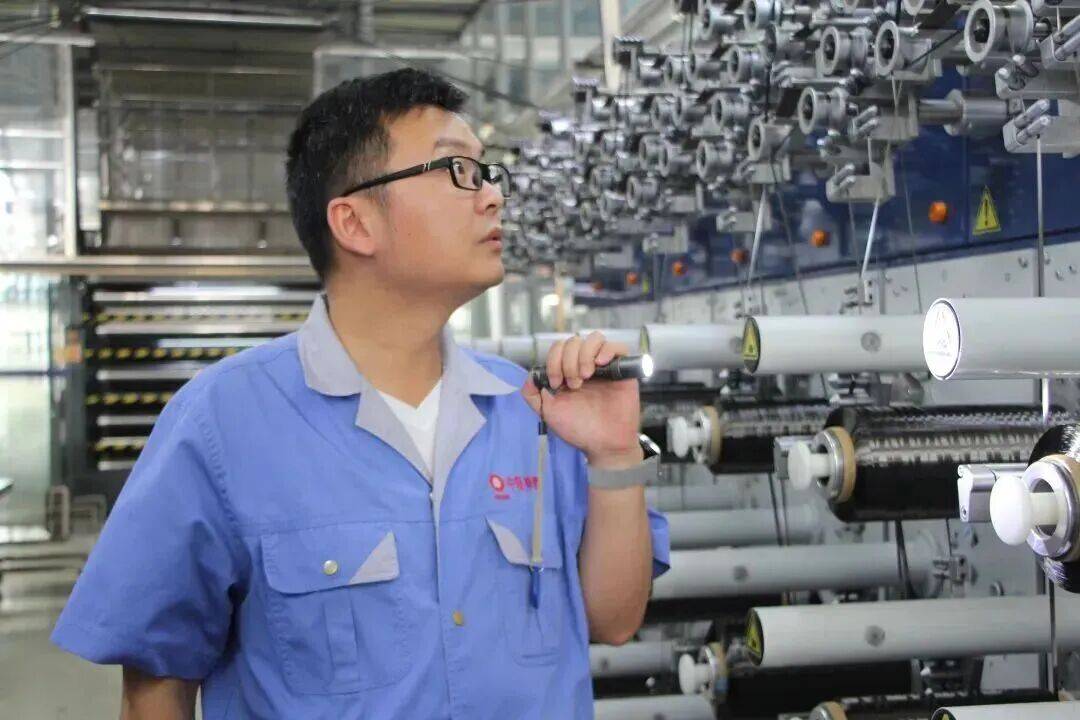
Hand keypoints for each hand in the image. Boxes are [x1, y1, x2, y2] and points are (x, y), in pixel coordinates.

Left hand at [521, 331, 643, 469]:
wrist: (603, 444)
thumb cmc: (578, 429)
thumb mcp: (547, 412)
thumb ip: (532, 395)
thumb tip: (530, 375)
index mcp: (567, 372)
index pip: (558, 348)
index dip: (554, 360)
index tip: (556, 383)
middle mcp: (585, 365)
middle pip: (574, 341)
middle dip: (568, 361)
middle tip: (574, 384)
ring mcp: (604, 367)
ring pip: (594, 338)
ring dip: (585, 355)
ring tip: (587, 376)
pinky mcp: (623, 370)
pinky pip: (618, 347)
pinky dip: (607, 350)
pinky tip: (601, 364)